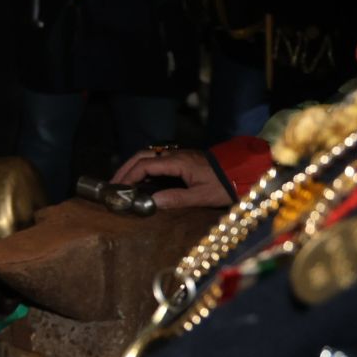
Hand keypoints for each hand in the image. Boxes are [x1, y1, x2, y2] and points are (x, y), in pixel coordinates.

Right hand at [110, 147, 229, 207]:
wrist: (243, 172)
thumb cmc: (223, 185)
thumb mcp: (202, 196)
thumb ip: (177, 198)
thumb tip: (151, 202)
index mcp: (176, 162)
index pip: (144, 165)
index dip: (129, 176)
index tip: (119, 188)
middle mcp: (173, 154)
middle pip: (141, 156)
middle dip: (125, 169)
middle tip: (113, 183)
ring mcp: (177, 154)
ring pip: (147, 155)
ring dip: (132, 166)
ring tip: (123, 180)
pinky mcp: (181, 158)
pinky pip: (155, 158)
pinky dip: (143, 166)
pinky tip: (141, 178)